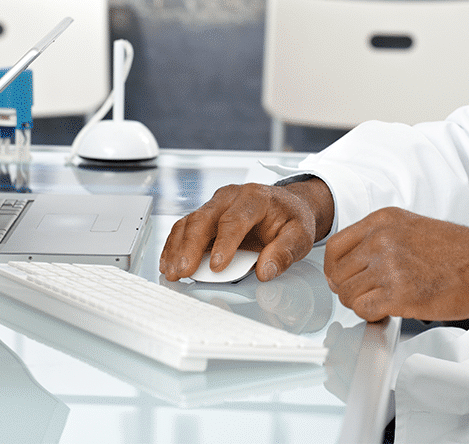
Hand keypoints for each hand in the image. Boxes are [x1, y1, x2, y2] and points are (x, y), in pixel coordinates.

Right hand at [160, 179, 334, 282]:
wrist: (286, 206)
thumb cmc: (290, 219)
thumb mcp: (299, 236)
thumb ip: (284, 253)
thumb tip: (266, 271)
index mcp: (255, 197)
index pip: (235, 220)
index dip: (224, 244)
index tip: (216, 266)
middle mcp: (231, 197)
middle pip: (204, 218)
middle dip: (190, 247)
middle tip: (184, 271)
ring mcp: (216, 204)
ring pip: (189, 222)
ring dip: (177, 248)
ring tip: (172, 271)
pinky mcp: (206, 215)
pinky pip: (184, 227)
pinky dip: (174, 245)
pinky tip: (169, 262)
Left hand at [323, 207, 468, 321]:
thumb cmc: (458, 250)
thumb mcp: (411, 227)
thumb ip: (379, 239)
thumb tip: (354, 262)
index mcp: (382, 221)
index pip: (334, 247)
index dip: (334, 269)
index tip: (341, 278)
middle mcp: (381, 240)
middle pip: (337, 273)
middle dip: (348, 289)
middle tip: (366, 295)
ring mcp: (388, 266)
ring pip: (348, 295)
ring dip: (361, 304)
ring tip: (381, 303)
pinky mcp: (398, 294)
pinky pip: (364, 311)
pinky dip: (372, 316)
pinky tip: (387, 311)